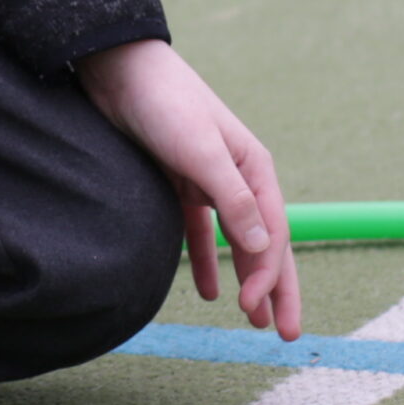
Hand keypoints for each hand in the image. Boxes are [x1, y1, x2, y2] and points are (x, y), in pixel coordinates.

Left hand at [76, 39, 301, 339]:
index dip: (270, 278)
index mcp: (254, 169)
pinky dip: (205, 261)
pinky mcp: (177, 182)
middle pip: (265, 244)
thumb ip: (232, 200)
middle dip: (275, 289)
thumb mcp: (201, 152)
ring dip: (246, 279)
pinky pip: (199, 231)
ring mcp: (208, 181)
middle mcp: (238, 177)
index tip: (253, 312)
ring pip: (235, 242)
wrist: (118, 69)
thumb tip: (266, 249)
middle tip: (284, 335)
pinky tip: (208, 291)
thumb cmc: (165, 103)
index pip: (273, 236)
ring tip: (252, 320)